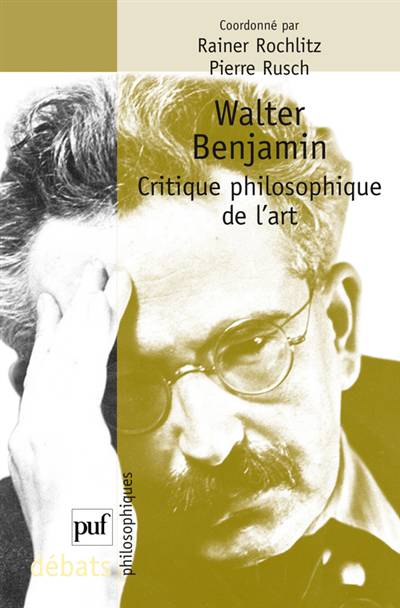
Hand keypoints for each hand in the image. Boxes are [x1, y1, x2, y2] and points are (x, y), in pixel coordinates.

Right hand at [8, 262, 133, 603]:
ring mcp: (49, 424)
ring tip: (100, 274)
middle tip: (84, 273)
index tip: (56, 303)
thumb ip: (74, 446)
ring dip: (85, 308)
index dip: (48, 335)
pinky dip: (94, 331)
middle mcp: (34, 424)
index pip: (40, 372)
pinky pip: (85, 367)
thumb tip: (83, 423)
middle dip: (69, 309)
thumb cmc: (76, 535)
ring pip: (68, 352)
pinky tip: (104, 304)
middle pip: (53, 354)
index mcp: (31, 436)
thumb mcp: (67, 484)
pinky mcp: (71, 427)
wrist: (69, 568)